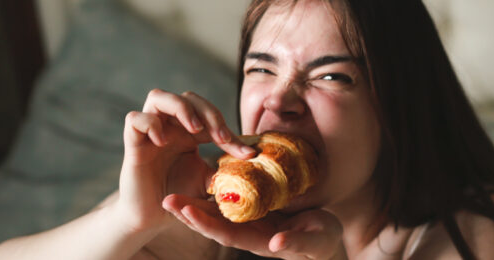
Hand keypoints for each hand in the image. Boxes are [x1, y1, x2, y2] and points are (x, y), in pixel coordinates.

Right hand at [115, 89, 255, 233]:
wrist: (152, 218)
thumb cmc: (179, 196)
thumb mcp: (208, 181)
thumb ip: (226, 169)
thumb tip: (253, 158)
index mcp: (189, 132)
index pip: (210, 114)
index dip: (228, 128)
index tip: (247, 153)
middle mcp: (170, 126)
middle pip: (188, 97)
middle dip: (208, 112)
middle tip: (220, 138)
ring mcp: (150, 132)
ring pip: (158, 97)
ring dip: (181, 108)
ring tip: (195, 129)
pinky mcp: (133, 144)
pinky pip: (135, 119)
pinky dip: (150, 124)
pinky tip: (163, 142)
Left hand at [163, 194, 344, 259]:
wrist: (327, 239)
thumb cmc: (323, 242)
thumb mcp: (315, 241)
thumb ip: (296, 243)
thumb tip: (276, 244)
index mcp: (260, 241)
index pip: (228, 234)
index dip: (207, 224)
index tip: (187, 212)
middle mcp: (250, 232)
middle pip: (214, 224)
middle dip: (190, 213)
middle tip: (167, 200)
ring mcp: (252, 222)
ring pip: (218, 214)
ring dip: (195, 205)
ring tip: (172, 195)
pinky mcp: (257, 211)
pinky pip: (232, 203)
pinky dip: (215, 194)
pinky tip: (201, 182)